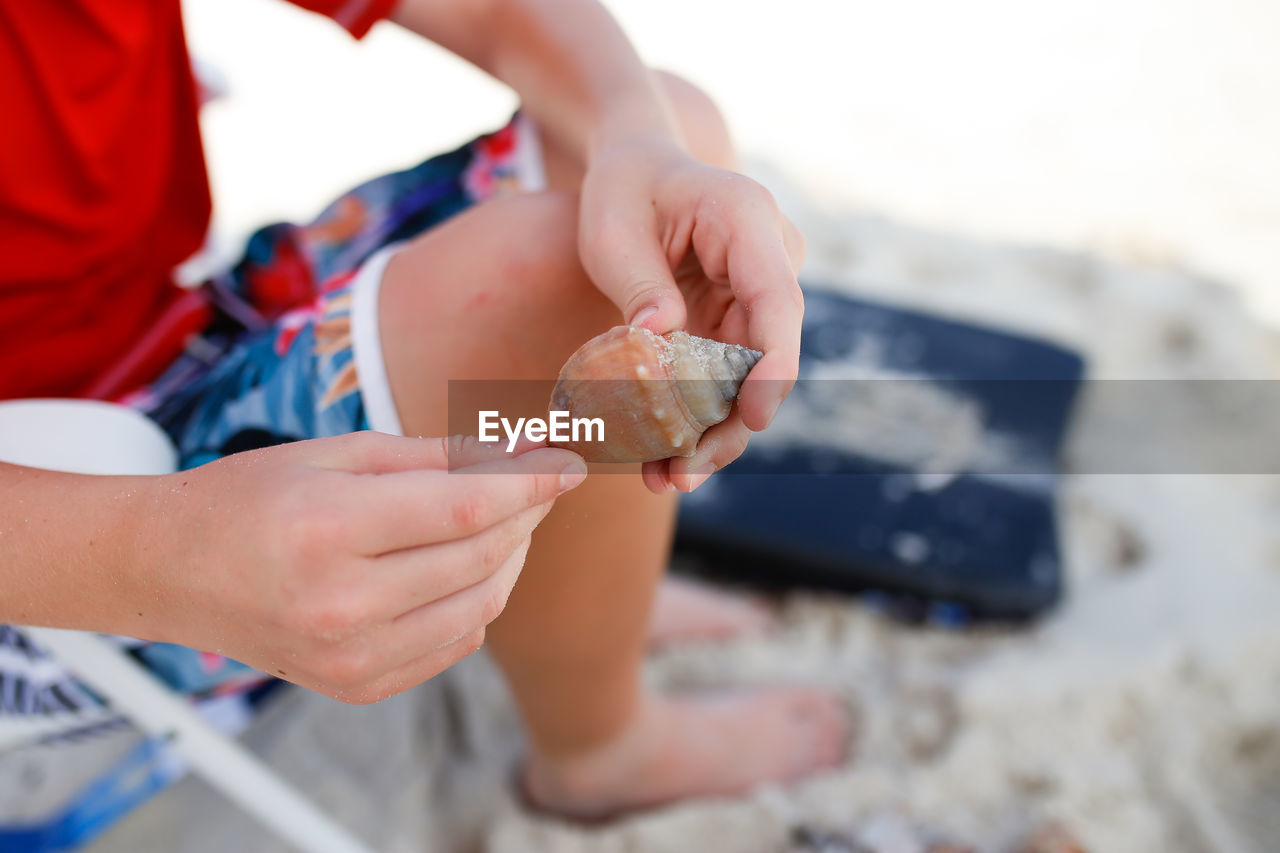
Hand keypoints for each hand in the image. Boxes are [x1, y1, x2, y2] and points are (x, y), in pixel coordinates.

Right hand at [139, 432, 585, 702]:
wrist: (172, 572)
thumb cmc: (251, 497)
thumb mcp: (336, 454)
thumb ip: (433, 456)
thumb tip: (519, 451)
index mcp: (329, 530)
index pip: (469, 507)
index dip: (533, 481)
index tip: (571, 460)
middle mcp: (342, 603)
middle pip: (483, 555)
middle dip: (528, 511)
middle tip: (539, 478)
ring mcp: (351, 656)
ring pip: (483, 605)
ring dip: (512, 556)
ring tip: (508, 517)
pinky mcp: (360, 685)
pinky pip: (457, 641)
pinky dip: (481, 598)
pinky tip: (471, 563)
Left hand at [577, 134, 805, 493]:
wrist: (639, 168)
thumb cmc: (624, 187)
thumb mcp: (612, 226)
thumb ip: (638, 282)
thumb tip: (656, 342)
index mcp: (746, 220)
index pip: (776, 300)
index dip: (772, 364)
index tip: (753, 416)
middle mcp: (769, 258)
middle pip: (768, 353)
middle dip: (729, 421)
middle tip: (681, 473)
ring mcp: (757, 293)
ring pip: (748, 376)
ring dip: (711, 431)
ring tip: (663, 479)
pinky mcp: (738, 320)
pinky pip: (725, 377)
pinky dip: (696, 416)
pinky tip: (662, 459)